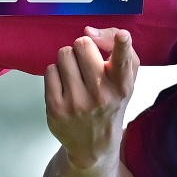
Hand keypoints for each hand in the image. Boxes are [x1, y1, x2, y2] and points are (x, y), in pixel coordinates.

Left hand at [45, 29, 140, 170]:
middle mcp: (101, 94)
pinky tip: (65, 87)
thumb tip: (90, 31)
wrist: (94, 144)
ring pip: (63, 54)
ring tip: (76, 76)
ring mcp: (76, 103)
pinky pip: (50, 70)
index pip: (125, 61)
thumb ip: (120, 50)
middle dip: (83, 48)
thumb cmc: (111, 103)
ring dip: (68, 60)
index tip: (123, 36)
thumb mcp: (126, 80)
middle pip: (82, 45)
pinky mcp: (56, 108)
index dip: (123, 45)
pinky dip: (56, 73)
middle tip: (86, 63)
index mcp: (122, 86)